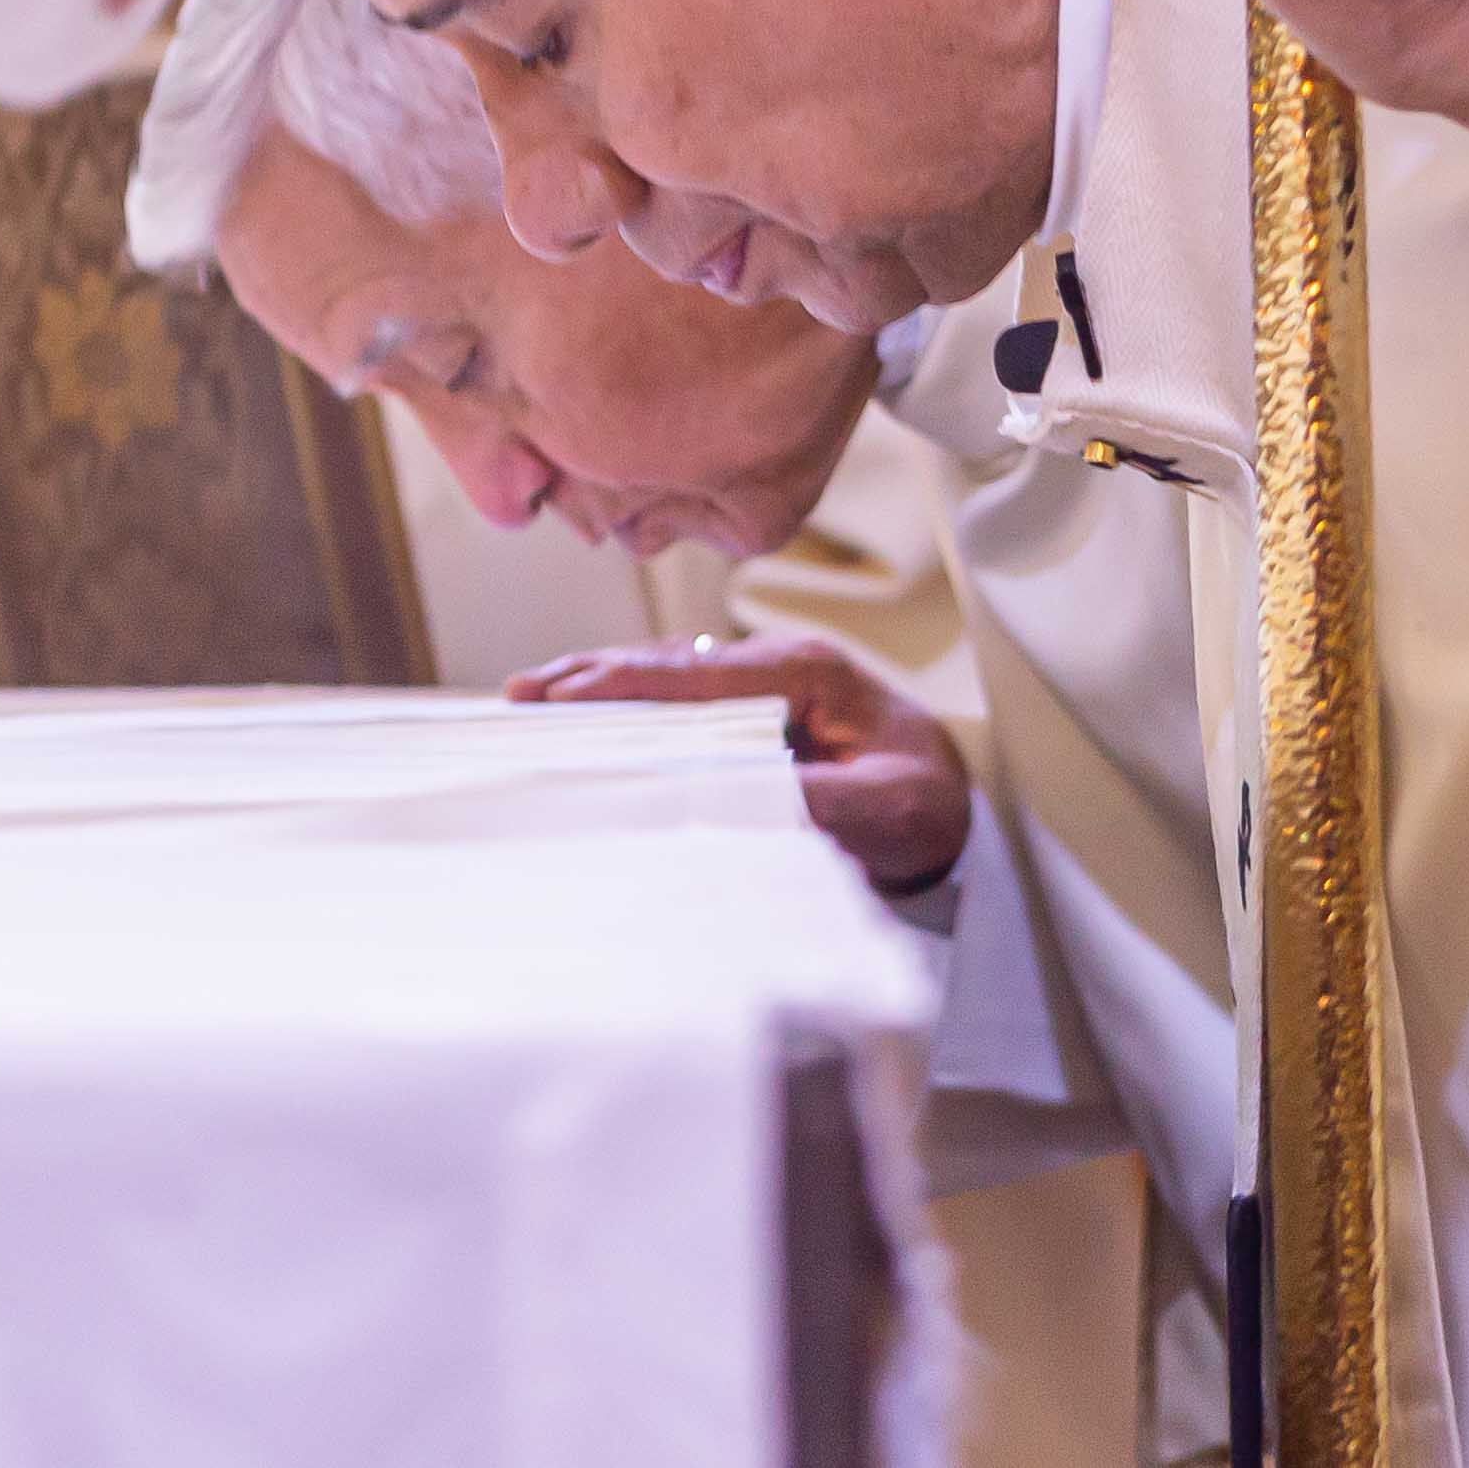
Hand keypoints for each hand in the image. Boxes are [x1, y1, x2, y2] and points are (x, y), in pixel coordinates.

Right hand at [509, 632, 971, 895]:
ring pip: (666, 667)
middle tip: (521, 696)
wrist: (948, 798)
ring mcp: (762, 674)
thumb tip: (762, 803)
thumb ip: (833, 803)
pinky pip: (678, 686)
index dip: (625, 684)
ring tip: (533, 696)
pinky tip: (586, 707)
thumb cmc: (923, 802)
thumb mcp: (890, 809)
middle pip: (667, 659)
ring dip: (599, 680)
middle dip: (591, 674)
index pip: (696, 673)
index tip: (564, 699)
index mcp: (804, 674)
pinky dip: (626, 694)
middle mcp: (776, 661)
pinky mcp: (754, 696)